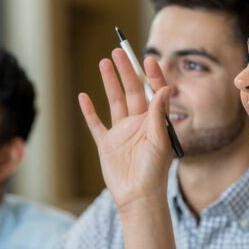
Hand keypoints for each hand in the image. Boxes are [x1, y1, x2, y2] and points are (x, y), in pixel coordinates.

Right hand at [78, 49, 173, 213]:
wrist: (138, 197)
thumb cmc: (154, 172)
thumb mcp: (160, 141)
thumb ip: (159, 114)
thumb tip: (165, 88)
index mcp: (154, 122)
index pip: (153, 92)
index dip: (151, 75)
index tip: (147, 58)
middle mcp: (138, 123)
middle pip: (132, 91)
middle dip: (126, 71)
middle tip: (119, 51)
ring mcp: (121, 133)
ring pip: (114, 101)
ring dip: (109, 82)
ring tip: (104, 62)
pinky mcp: (106, 144)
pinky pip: (96, 124)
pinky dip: (89, 111)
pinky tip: (83, 97)